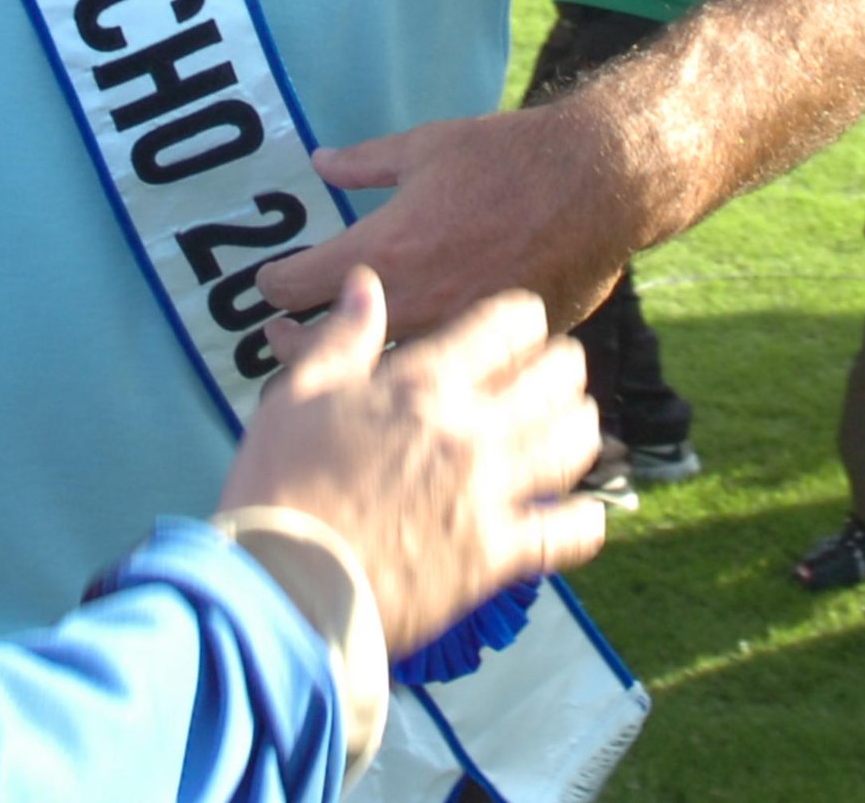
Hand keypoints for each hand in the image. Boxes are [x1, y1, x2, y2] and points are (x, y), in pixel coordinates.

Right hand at [220, 269, 605, 654]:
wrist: (281, 581)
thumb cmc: (279, 486)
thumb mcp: (299, 393)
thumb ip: (343, 336)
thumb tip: (366, 284)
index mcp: (422, 386)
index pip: (503, 327)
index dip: (523, 316)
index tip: (526, 320)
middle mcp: (468, 431)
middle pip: (553, 379)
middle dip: (564, 365)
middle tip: (561, 366)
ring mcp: (487, 495)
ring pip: (570, 446)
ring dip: (581, 428)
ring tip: (577, 423)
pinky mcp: (492, 558)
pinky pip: (563, 533)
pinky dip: (583, 520)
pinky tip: (585, 511)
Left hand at [253, 103, 644, 340]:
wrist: (597, 184)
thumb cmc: (510, 157)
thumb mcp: (425, 146)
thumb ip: (364, 163)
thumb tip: (320, 161)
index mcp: (383, 250)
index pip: (296, 286)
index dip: (272, 284)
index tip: (269, 283)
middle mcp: (411, 303)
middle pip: (325, 349)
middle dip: (294, 343)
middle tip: (277, 338)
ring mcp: (454, 335)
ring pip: (379, 375)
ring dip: (349, 369)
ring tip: (332, 364)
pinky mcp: (497, 351)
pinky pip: (441, 375)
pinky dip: (417, 376)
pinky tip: (408, 369)